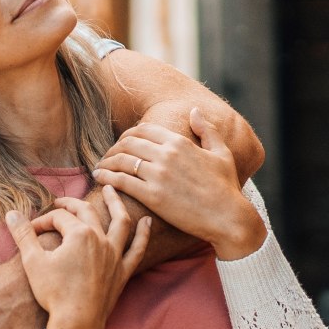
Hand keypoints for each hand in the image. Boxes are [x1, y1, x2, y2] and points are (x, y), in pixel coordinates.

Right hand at [10, 188, 151, 328]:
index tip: (30, 231)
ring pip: (120, 222)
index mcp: (80, 234)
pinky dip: (143, 234)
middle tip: (61, 202)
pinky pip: (137, 249)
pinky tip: (148, 222)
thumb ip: (23, 234)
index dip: (42, 221)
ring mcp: (114, 255)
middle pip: (87, 212)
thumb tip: (12, 213)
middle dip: (72, 204)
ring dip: (116, 203)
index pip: (59, 218)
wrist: (76, 323)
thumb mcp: (32, 261)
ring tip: (113, 190)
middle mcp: (101, 240)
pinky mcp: (122, 271)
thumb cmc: (54, 293)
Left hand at [93, 109, 266, 259]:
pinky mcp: (153, 197)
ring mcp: (158, 175)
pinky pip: (122, 182)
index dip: (128, 134)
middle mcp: (167, 154)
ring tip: (100, 167)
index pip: (143, 129)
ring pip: (121, 160)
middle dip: (113, 147)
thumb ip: (207, 129)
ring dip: (106, 162)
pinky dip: (107, 178)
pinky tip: (101, 179)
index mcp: (180, 142)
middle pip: (128, 142)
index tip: (122, 143)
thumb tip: (194, 111)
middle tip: (107, 156)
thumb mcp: (221, 152)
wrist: (228, 217)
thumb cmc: (226, 186)